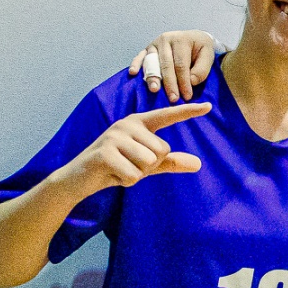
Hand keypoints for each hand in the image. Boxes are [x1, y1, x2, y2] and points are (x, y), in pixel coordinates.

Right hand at [67, 102, 209, 190]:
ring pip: (149, 163)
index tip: (209, 106)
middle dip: (149, 167)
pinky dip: (125, 181)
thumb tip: (198, 164)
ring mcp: (115, 136)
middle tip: (128, 165)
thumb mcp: (145, 165)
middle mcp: (127, 124)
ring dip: (137, 174)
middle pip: (162, 151)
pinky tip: (112, 175)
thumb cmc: (115, 167)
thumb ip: (170, 162)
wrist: (78, 178)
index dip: (188, 112)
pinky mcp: (106, 153)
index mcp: (138, 123)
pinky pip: (134, 174)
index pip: (166, 116)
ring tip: (120, 169)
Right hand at [126, 30, 219, 100]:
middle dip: (169, 83)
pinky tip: (133, 73)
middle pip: (166, 65)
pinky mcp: (147, 49)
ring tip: (154, 89)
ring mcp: (154, 44)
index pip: (181, 64)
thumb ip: (201, 69)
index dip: (184, 82)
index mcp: (181, 40)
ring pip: (152, 62)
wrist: (193, 38)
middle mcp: (166, 39)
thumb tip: (191, 81)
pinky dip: (135, 64)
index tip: (187, 97)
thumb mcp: (208, 55)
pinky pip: (140, 56)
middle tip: (173, 99)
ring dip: (152, 77)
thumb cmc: (200, 50)